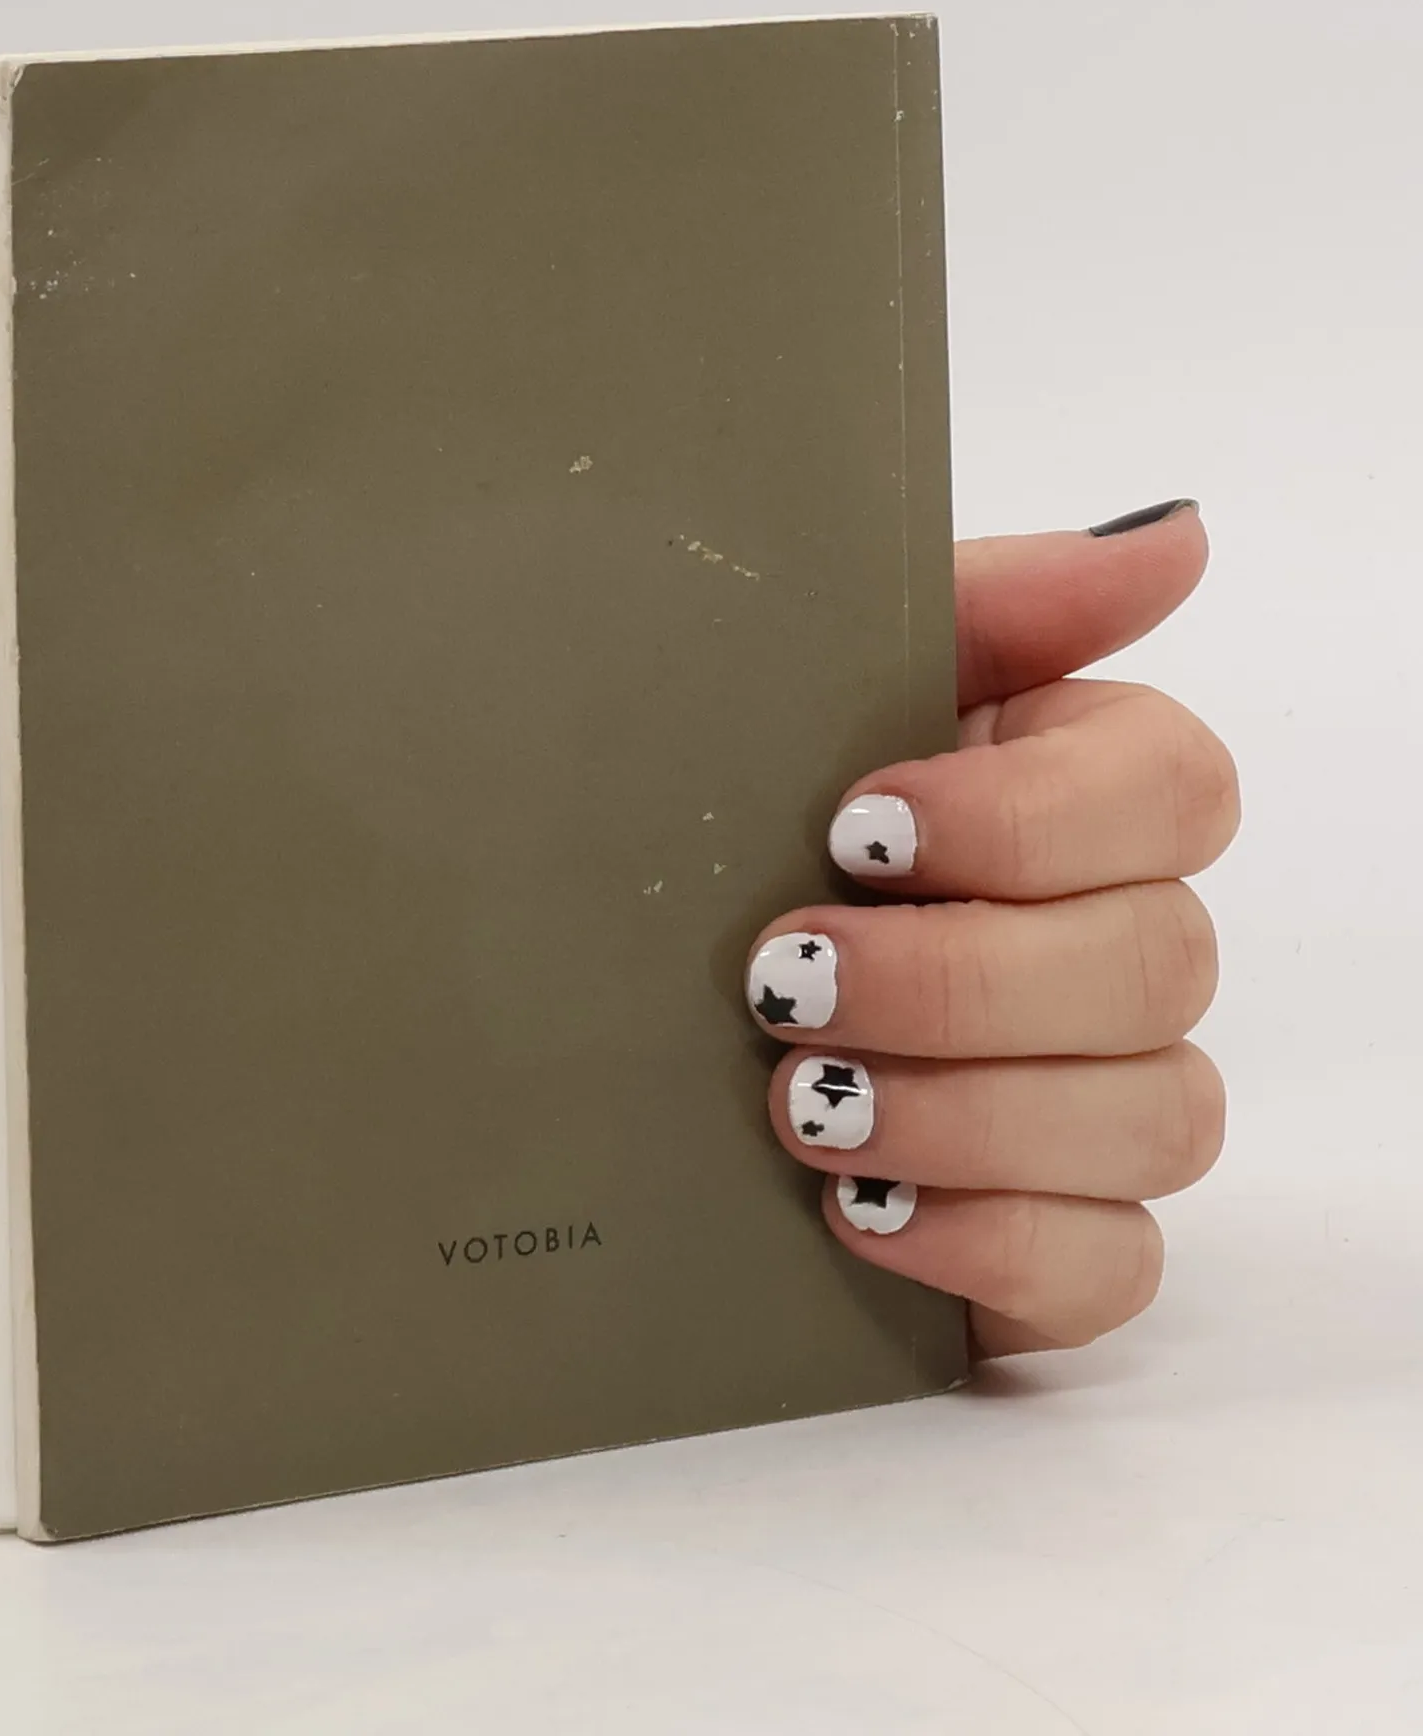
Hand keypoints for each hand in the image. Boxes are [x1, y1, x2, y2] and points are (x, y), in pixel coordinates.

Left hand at [744, 500, 1236, 1355]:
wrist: (627, 1007)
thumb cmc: (739, 825)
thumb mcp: (816, 691)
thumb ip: (990, 605)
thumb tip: (1174, 536)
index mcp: (1070, 794)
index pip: (1175, 789)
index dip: (1029, 818)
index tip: (857, 829)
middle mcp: (1114, 942)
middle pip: (1162, 960)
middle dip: (959, 979)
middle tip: (784, 983)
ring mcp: (1103, 1098)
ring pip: (1159, 1118)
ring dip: (966, 1114)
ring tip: (798, 1104)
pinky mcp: (1061, 1235)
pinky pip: (1114, 1267)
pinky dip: (992, 1245)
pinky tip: (860, 1213)